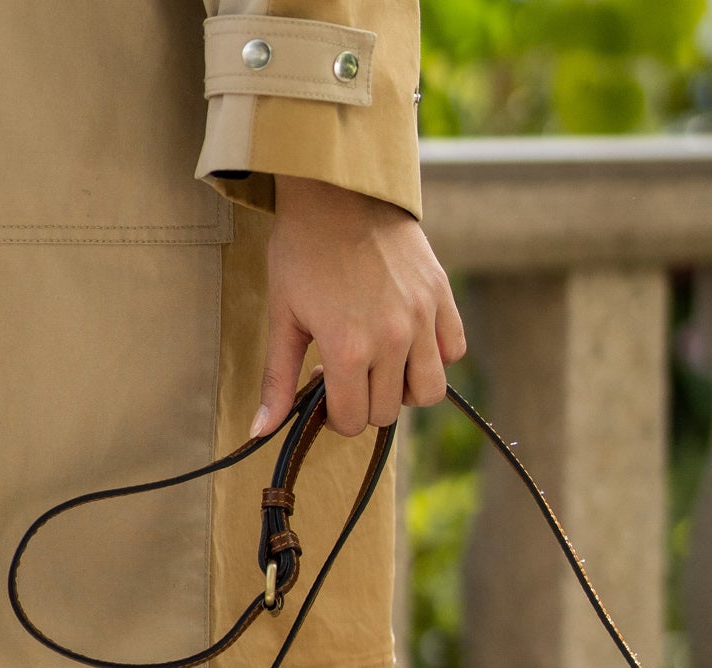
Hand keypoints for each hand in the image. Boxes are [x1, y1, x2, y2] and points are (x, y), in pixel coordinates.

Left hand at [251, 174, 465, 439]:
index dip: (334, 415)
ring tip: (383, 364)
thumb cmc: (302, 251)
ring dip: (404, 389)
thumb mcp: (282, 316)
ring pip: (429, 392)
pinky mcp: (441, 296)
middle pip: (387, 413)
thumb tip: (258, 432)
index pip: (352, 422)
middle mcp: (390, 340)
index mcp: (346, 350)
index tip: (326, 386)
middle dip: (364, 402)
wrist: (338, 190)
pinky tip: (409, 340)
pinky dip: (435, 356)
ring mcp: (421, 318)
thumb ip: (277, 380)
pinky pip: (453, 351)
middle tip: (349, 369)